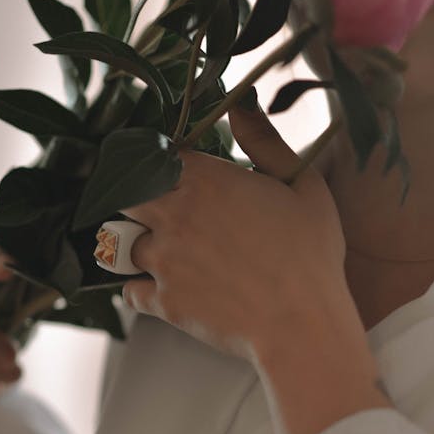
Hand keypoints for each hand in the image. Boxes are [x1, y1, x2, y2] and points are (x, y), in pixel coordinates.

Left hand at [120, 96, 347, 361]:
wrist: (303, 326)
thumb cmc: (311, 257)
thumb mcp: (303, 187)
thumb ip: (266, 142)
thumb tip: (240, 106)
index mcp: (206, 180)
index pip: (154, 155)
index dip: (159, 162)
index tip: (171, 171)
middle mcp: (175, 215)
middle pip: (124, 195)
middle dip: (136, 200)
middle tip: (159, 210)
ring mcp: (163, 261)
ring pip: (122, 244)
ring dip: (138, 246)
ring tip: (166, 253)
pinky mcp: (163, 302)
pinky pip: (130, 291)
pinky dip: (142, 290)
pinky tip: (166, 288)